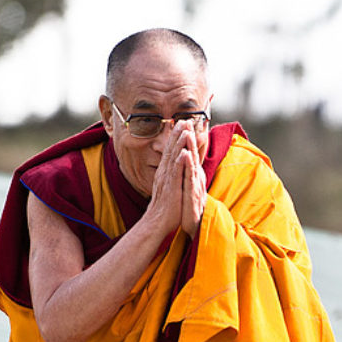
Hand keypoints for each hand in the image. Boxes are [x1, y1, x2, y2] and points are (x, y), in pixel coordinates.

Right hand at [144, 120, 205, 238]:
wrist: (157, 223)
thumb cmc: (166, 208)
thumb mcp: (169, 187)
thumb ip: (173, 176)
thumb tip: (177, 168)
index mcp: (166, 172)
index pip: (171, 151)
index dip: (175, 136)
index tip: (180, 123)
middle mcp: (165, 173)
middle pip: (171, 149)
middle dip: (178, 133)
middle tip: (183, 119)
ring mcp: (168, 179)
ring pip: (174, 157)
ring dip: (179, 142)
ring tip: (184, 129)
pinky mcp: (172, 188)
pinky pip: (176, 173)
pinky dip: (180, 162)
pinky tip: (184, 152)